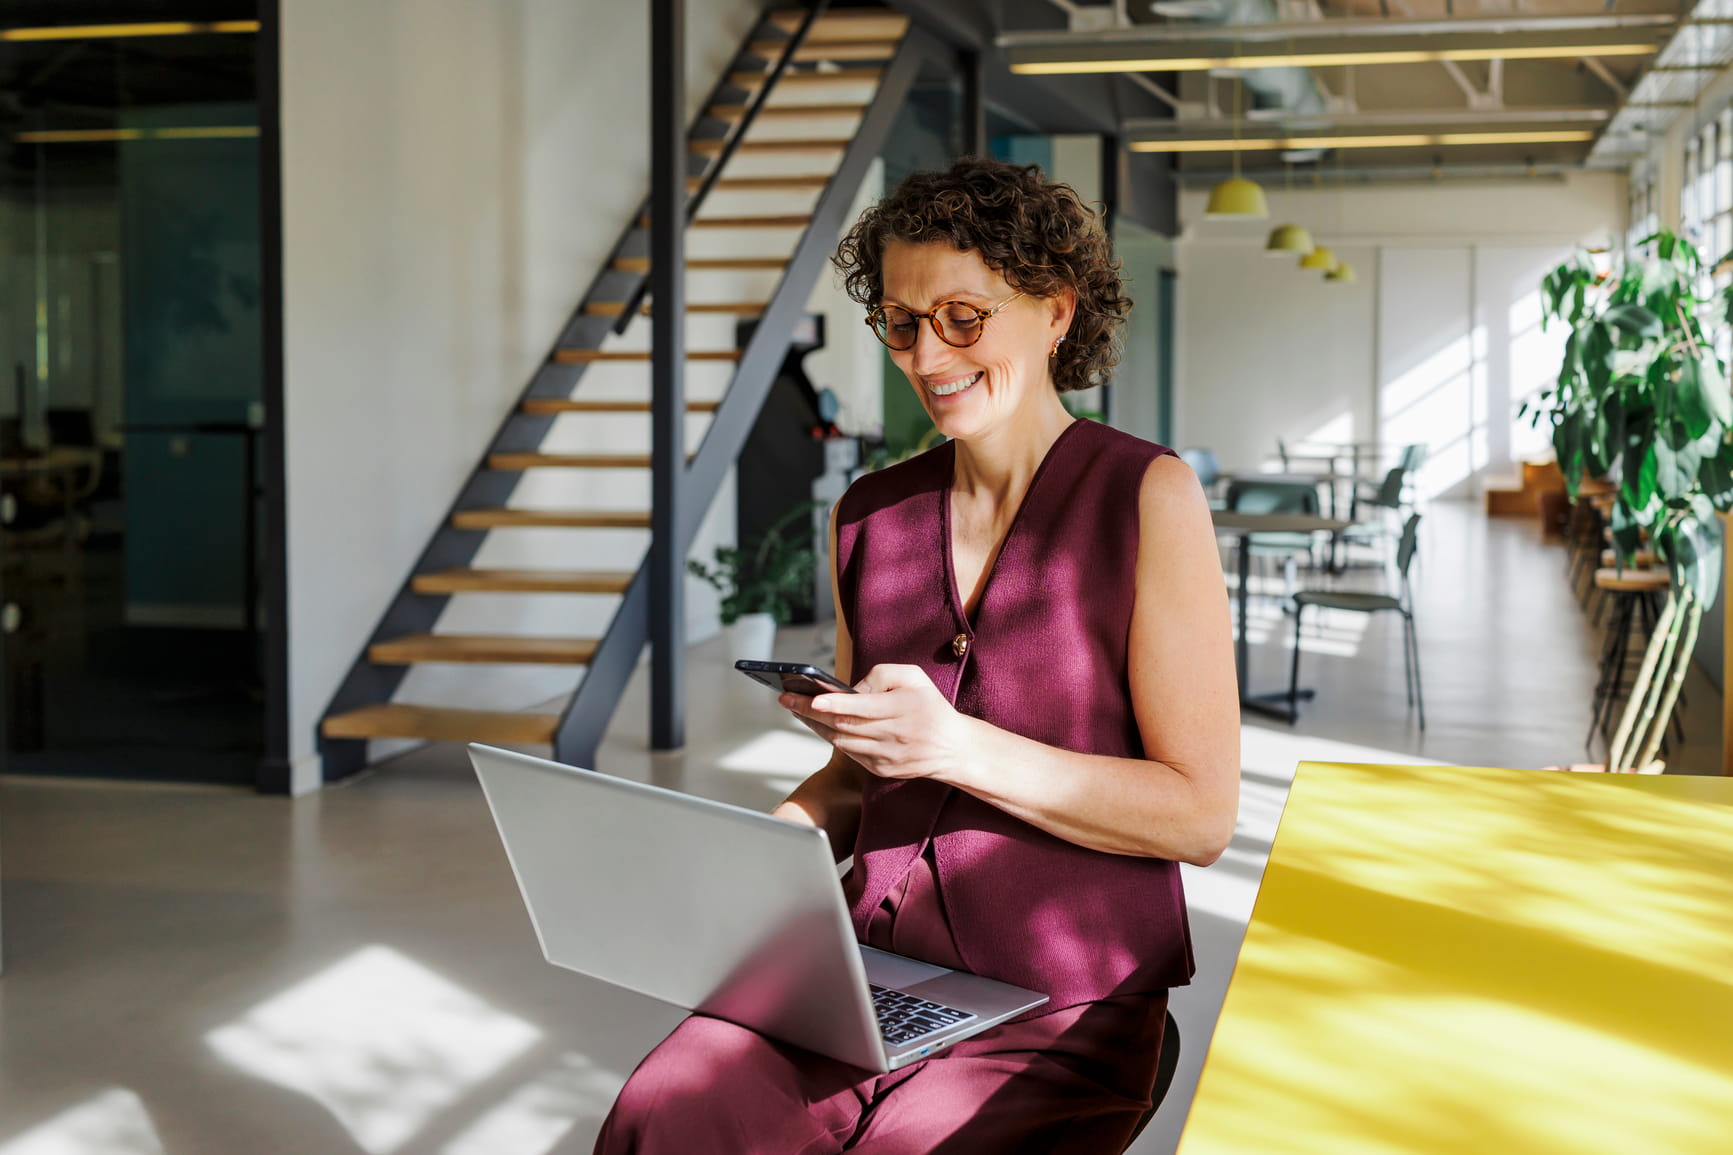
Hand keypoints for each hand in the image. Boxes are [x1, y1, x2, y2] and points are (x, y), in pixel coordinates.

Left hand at [779, 664, 970, 782]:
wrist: (953, 748)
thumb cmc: (930, 706)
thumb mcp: (914, 677)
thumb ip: (881, 675)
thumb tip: (850, 689)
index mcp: (903, 710)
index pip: (861, 708)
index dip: (834, 703)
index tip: (811, 697)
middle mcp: (894, 736)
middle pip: (844, 725)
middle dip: (811, 712)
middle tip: (786, 698)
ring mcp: (886, 757)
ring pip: (841, 741)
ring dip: (815, 725)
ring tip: (795, 709)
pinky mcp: (881, 770)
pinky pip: (849, 752)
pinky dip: (831, 737)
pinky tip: (817, 724)